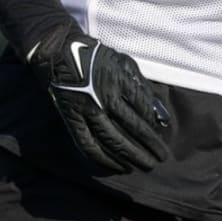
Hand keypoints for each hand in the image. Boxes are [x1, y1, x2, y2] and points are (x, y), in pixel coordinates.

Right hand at [27, 26, 170, 172]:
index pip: (142, 107)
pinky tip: (117, 166)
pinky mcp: (72, 120)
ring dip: (131, 155)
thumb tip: (160, 113)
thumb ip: (142, 86)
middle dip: (149, 145)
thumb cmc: (96, 57)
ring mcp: (87, 111)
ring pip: (112, 139)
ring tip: (145, 165)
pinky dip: (103, 159)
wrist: (60, 54)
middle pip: (132, 127)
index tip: (161, 133)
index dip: (153, 123)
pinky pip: (88, 145)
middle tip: (161, 159)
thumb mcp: (124, 63)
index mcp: (119, 80)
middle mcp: (104, 97)